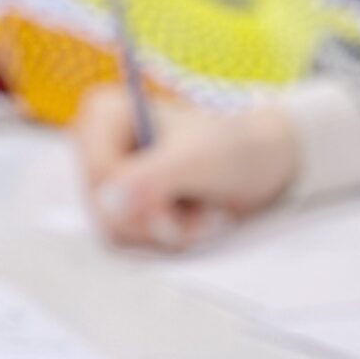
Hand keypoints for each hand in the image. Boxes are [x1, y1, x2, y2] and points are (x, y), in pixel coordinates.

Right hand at [74, 86, 298, 249]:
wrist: (261, 163)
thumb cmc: (231, 147)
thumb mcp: (197, 161)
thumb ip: (152, 178)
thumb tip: (108, 204)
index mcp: (104, 114)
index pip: (98, 174)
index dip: (138, 198)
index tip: (177, 195)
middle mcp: (100, 147)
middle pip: (106, 210)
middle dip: (160, 219)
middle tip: (200, 205)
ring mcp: (113, 182)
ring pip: (120, 232)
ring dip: (173, 231)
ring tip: (203, 210)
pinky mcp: (128, 209)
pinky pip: (135, 243)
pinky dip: (173, 239)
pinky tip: (197, 220)